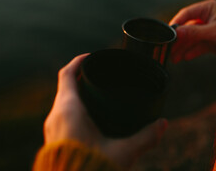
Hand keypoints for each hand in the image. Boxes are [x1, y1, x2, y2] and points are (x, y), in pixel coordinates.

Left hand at [43, 54, 167, 168]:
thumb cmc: (90, 170)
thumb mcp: (122, 153)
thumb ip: (145, 137)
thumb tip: (163, 124)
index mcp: (68, 110)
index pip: (67, 74)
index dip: (78, 61)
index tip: (91, 56)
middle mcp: (55, 116)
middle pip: (65, 86)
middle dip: (81, 77)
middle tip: (100, 74)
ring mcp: (51, 129)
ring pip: (62, 102)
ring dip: (77, 93)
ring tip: (96, 92)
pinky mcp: (53, 141)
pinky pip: (61, 115)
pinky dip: (74, 108)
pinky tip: (89, 116)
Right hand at [169, 0, 215, 62]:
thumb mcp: (215, 31)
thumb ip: (195, 32)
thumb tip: (176, 32)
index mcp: (207, 9)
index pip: (186, 14)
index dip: (176, 24)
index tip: (167, 34)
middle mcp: (205, 18)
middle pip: (186, 28)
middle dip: (178, 40)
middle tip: (168, 50)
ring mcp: (207, 30)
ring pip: (190, 39)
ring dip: (182, 48)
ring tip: (174, 58)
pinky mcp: (210, 41)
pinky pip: (197, 46)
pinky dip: (191, 52)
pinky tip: (185, 58)